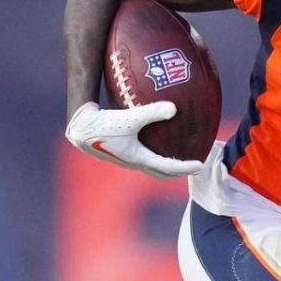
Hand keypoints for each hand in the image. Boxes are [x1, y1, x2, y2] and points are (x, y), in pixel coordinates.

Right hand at [65, 101, 203, 179]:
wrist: (79, 129)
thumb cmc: (103, 124)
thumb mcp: (130, 118)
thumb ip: (152, 112)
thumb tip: (175, 108)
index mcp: (139, 158)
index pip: (168, 167)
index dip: (185, 167)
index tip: (200, 165)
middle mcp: (133, 162)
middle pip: (160, 172)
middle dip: (177, 172)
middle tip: (192, 167)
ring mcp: (125, 158)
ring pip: (150, 166)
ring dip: (164, 165)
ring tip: (175, 156)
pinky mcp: (119, 151)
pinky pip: (141, 156)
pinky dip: (152, 153)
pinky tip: (152, 138)